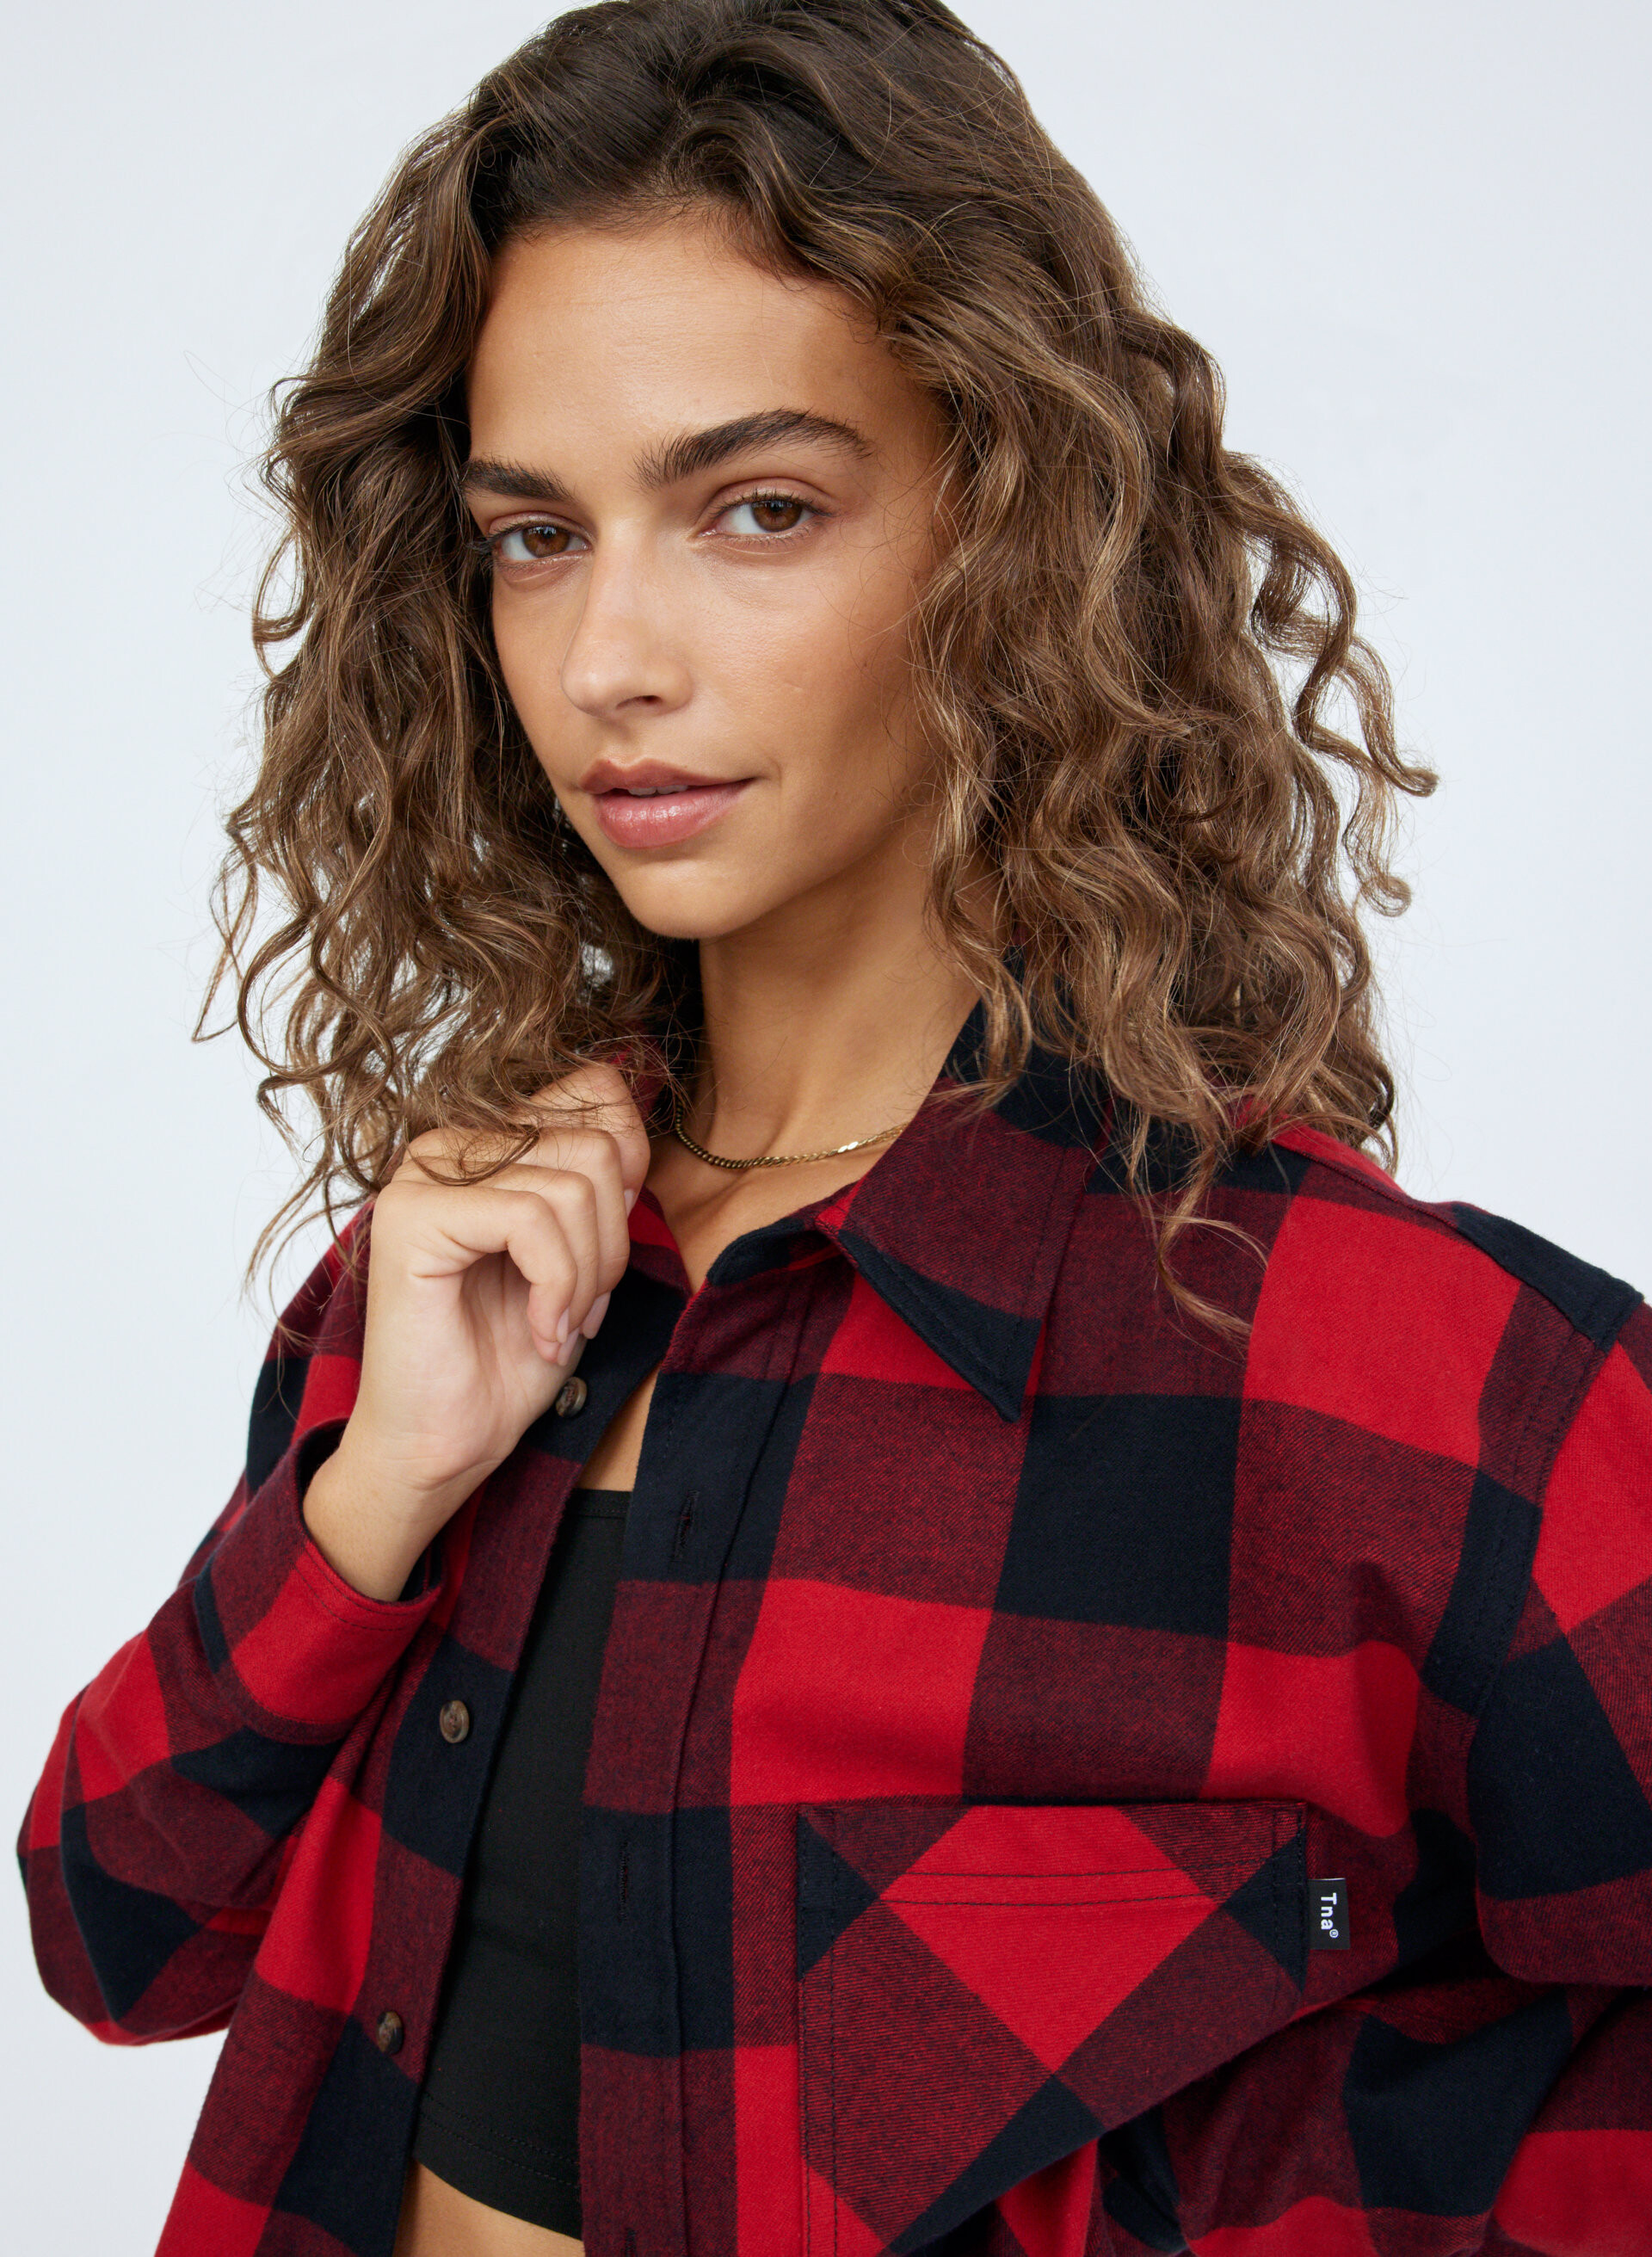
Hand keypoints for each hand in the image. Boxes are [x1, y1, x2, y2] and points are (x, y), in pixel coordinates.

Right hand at [302, 1062, 648, 1597]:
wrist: (444, 1444)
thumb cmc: (506, 1358)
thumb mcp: (581, 1257)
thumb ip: (599, 1184)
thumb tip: (633, 1122)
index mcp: (489, 1144)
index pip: (595, 1090)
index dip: (631, 1163)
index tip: (606, 1247)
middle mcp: (450, 1146)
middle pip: (595, 1145)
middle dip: (610, 1242)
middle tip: (578, 1306)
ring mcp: (426, 1175)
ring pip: (573, 1186)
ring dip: (586, 1275)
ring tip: (557, 1322)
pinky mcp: (415, 1214)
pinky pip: (532, 1219)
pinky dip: (558, 1288)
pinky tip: (540, 1332)